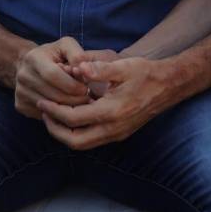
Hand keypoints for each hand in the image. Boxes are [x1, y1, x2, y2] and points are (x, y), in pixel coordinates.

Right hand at [14, 37, 93, 118]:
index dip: (72, 84)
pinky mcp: (20, 105)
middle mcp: (23, 75)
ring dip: (69, 108)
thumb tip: (83, 71)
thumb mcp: (66, 46)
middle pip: (53, 94)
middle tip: (87, 98)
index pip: (53, 75)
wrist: (29, 65)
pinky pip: (44, 115)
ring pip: (49, 108)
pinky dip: (58, 114)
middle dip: (74, 99)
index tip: (85, 87)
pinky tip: (67, 108)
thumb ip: (77, 55)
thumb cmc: (53, 55)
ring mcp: (20, 92)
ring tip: (81, 103)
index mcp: (34, 58)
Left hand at [37, 58, 176, 148]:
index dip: (53, 112)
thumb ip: (98, 69)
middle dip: (55, 130)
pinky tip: (72, 116)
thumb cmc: (145, 73)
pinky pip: (92, 140)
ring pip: (83, 144)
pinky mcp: (119, 134)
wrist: (168, 86)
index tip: (42, 101)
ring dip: (65, 133)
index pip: (73, 119)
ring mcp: (117, 134)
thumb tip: (77, 68)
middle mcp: (113, 128)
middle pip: (75, 141)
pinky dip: (78, 132)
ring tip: (54, 116)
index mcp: (111, 112)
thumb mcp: (122, 67)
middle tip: (43, 113)